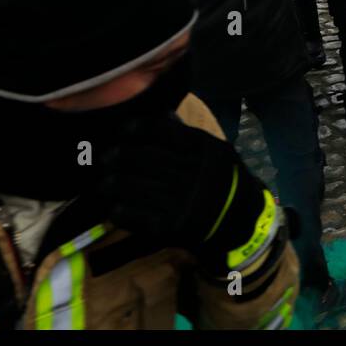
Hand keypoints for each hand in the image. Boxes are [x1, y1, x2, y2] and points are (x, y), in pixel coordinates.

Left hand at [97, 113, 270, 270]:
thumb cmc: (224, 181)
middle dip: (121, 156)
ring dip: (115, 184)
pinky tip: (115, 208)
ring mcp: (181, 202)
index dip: (140, 128)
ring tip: (104, 183)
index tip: (124, 129)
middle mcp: (191, 174)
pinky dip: (123, 212)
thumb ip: (189, 136)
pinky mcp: (172, 227)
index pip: (165, 133)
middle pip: (147, 159)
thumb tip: (160, 117)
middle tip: (105, 157)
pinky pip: (140, 217)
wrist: (240, 222)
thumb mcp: (217, 152)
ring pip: (138, 188)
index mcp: (203, 152)